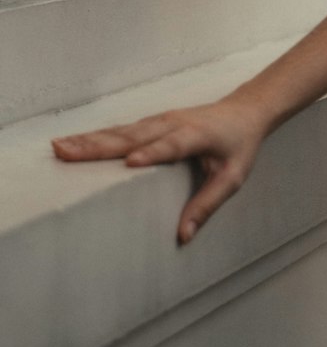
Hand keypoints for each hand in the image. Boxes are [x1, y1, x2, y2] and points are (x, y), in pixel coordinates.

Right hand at [51, 94, 269, 244]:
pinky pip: (123, 130)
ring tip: (60, 147)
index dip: (153, 153)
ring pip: (122, 131)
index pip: (172, 145)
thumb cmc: (240, 145)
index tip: (130, 163)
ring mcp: (161, 120)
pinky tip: (77, 141)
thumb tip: (184, 235)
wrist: (245, 110)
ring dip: (90, 139)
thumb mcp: (233, 177)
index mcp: (196, 135)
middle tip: (66, 152)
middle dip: (99, 145)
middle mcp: (173, 123)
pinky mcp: (153, 122)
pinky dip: (98, 135)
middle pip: (134, 136)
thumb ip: (208, 204)